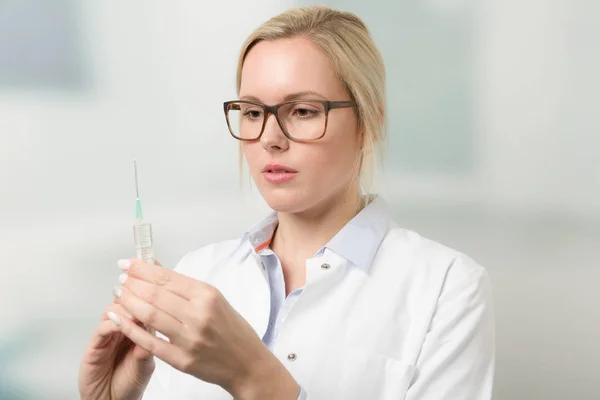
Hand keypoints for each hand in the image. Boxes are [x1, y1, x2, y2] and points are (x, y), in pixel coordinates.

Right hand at [78, 301, 154, 399]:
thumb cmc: (130, 384)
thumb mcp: (146, 366)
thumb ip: (147, 349)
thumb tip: (152, 330)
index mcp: (141, 331)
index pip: (144, 308)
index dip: (149, 299)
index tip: (156, 293)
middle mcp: (124, 330)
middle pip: (127, 304)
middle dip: (135, 298)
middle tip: (143, 296)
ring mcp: (109, 336)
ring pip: (113, 311)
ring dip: (123, 308)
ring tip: (134, 311)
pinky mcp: (95, 345)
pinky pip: (101, 329)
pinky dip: (110, 323)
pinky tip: (118, 322)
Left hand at [110, 259, 299, 399]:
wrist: (247, 363)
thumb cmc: (233, 330)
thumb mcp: (215, 300)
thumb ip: (185, 287)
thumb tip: (156, 270)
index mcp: (208, 296)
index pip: (167, 278)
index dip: (142, 269)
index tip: (127, 263)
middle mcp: (198, 315)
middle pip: (155, 294)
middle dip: (132, 284)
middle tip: (120, 278)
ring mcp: (189, 339)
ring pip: (149, 315)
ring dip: (128, 302)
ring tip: (118, 294)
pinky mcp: (181, 360)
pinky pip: (150, 342)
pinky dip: (131, 328)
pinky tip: (119, 318)